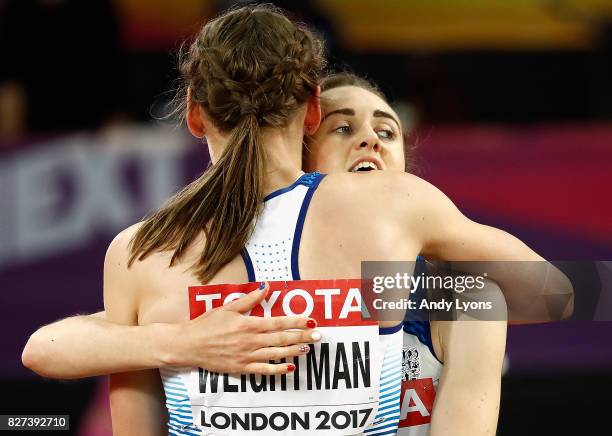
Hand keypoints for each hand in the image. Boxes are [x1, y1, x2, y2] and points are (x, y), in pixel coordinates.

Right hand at [168, 283, 319, 373]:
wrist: (189, 345)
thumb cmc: (207, 324)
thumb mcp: (228, 307)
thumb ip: (249, 299)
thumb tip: (266, 287)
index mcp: (248, 324)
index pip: (278, 322)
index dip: (296, 321)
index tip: (311, 320)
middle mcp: (250, 341)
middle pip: (282, 338)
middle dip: (302, 336)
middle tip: (318, 335)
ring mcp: (247, 356)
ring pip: (276, 354)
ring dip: (294, 351)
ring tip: (308, 348)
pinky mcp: (241, 368)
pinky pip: (264, 370)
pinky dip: (277, 369)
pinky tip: (290, 367)